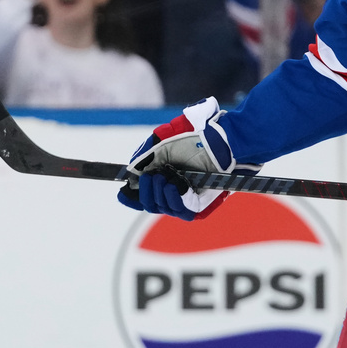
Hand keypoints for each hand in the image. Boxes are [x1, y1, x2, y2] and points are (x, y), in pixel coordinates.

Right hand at [117, 97, 260, 219]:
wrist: (222, 140)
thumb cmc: (195, 136)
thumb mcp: (163, 141)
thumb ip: (145, 158)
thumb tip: (131, 175)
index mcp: (165, 175)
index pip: (144, 194)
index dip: (132, 197)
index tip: (124, 193)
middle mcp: (176, 189)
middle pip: (151, 204)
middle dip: (146, 193)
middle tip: (150, 178)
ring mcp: (189, 197)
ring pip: (164, 208)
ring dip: (159, 195)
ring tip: (164, 179)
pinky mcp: (202, 204)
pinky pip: (183, 211)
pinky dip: (174, 200)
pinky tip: (173, 187)